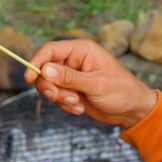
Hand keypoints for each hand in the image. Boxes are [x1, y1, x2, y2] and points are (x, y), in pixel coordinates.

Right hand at [25, 39, 156, 128]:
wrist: (132, 111)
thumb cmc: (121, 91)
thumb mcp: (95, 84)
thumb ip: (69, 77)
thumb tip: (44, 70)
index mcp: (81, 50)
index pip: (50, 50)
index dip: (36, 62)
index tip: (28, 79)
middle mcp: (74, 61)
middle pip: (45, 70)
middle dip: (50, 86)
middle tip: (62, 98)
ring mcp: (72, 77)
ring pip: (49, 86)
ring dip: (59, 98)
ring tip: (76, 103)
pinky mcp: (72, 91)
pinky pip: (57, 98)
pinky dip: (65, 105)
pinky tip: (80, 108)